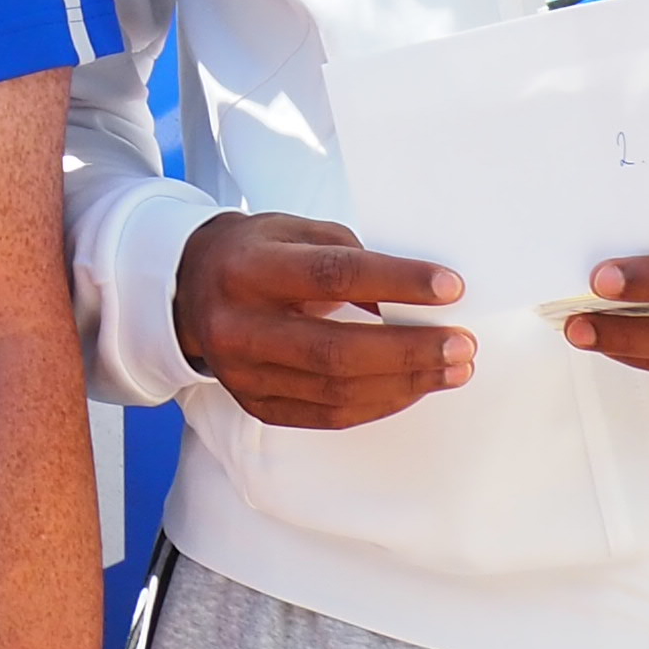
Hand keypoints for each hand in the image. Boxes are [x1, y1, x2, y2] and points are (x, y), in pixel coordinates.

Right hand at [173, 211, 476, 428]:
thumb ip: (346, 257)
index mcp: (247, 269)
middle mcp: (238, 326)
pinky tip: (412, 387)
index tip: (450, 286)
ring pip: (337, 391)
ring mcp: (244, 373)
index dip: (395, 282)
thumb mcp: (292, 232)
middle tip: (461, 345)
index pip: (330, 276)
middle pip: (336, 349)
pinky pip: (329, 416)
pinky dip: (379, 403)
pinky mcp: (256, 404)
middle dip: (409, 351)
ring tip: (452, 369)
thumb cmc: (254, 252)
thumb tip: (413, 298)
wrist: (186, 289)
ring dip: (406, 383)